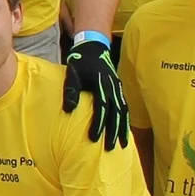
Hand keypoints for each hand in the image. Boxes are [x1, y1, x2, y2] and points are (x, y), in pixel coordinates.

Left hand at [61, 35, 128, 149]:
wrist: (93, 48)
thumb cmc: (80, 62)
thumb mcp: (72, 74)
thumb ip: (71, 91)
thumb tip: (69, 110)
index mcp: (101, 84)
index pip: (101, 108)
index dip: (98, 124)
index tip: (93, 139)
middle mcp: (113, 88)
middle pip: (116, 113)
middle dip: (114, 131)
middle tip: (110, 148)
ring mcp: (118, 89)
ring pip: (123, 112)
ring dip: (123, 128)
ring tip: (122, 144)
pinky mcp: (119, 90)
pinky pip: (124, 107)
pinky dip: (125, 120)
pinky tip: (124, 131)